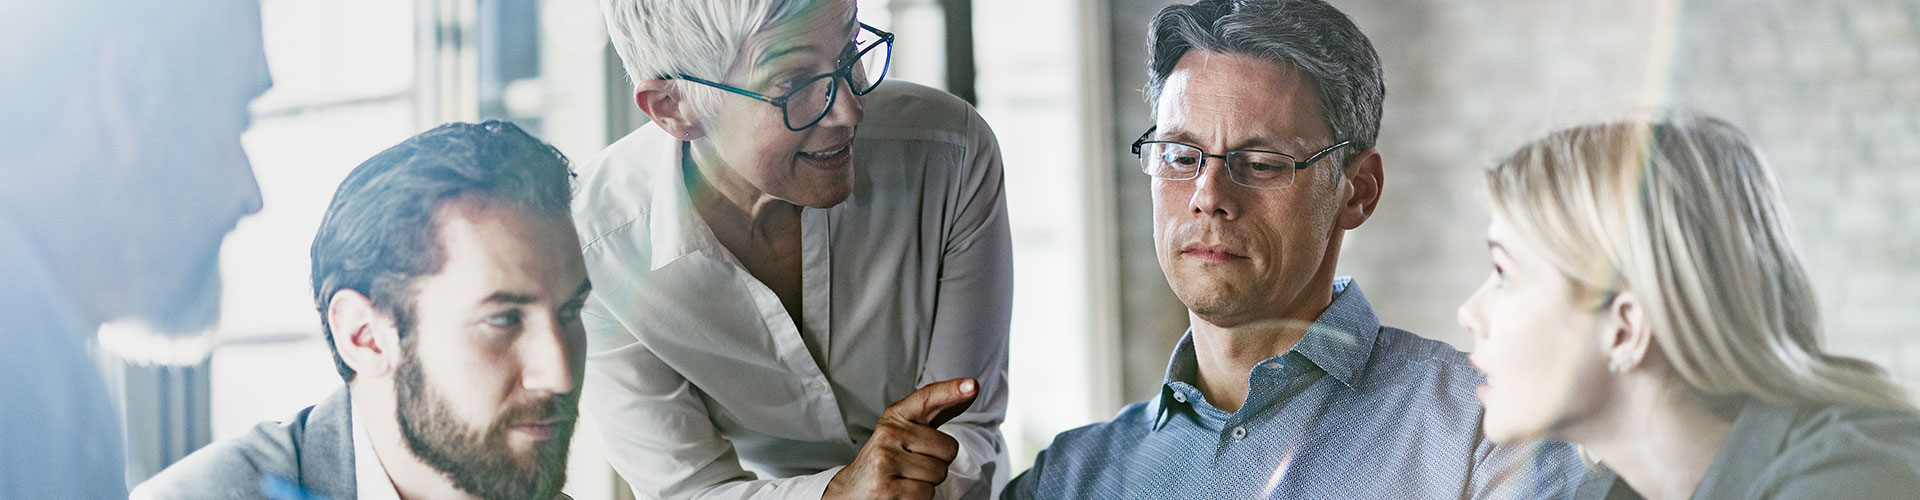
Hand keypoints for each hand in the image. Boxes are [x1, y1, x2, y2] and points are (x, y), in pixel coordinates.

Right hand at [823, 378, 977, 499]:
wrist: (852, 489)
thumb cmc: (888, 459)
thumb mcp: (906, 432)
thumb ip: (936, 412)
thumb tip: (970, 391)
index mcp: (896, 417)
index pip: (927, 399)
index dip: (951, 391)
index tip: (972, 386)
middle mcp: (888, 433)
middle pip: (948, 448)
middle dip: (939, 462)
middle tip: (913, 466)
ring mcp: (885, 459)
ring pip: (939, 473)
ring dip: (928, 482)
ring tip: (905, 479)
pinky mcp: (885, 486)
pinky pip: (926, 493)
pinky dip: (919, 497)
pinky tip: (901, 491)